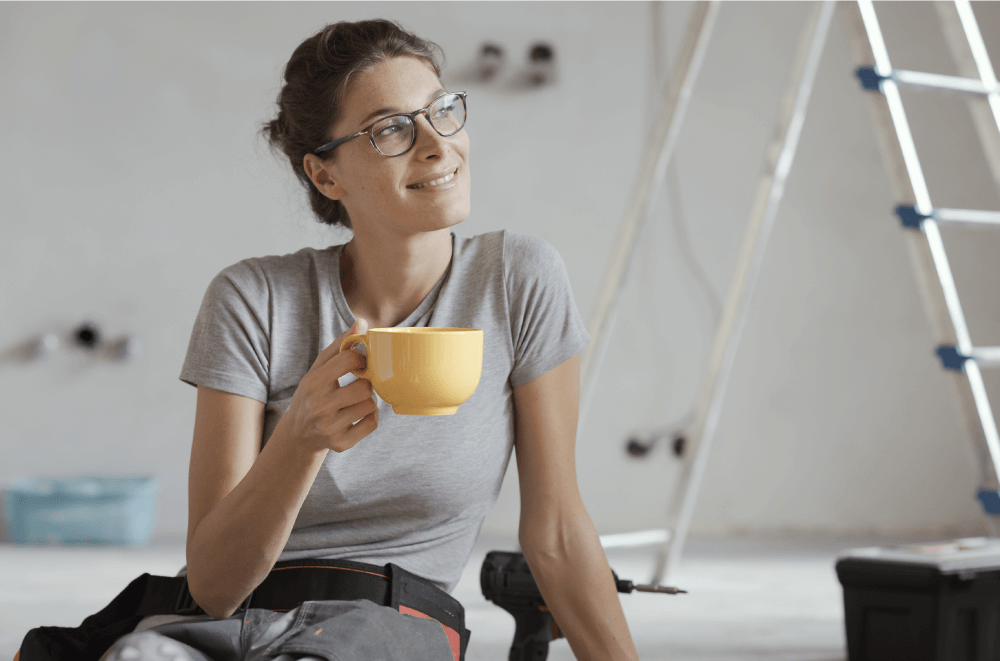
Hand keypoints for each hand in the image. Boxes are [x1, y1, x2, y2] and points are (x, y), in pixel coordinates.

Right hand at [281, 319, 378, 453]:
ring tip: (357, 400)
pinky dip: (371, 417)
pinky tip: (359, 414)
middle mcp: (319, 406)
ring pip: (370, 405)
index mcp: (313, 383)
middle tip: (359, 384)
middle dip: (366, 383)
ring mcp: (329, 428)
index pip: (348, 360)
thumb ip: (339, 345)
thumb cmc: (313, 393)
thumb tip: (361, 323)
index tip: (360, 362)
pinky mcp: (341, 443)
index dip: (361, 358)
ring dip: (369, 400)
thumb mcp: (318, 368)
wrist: (299, 434)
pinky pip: (372, 424)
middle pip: (364, 387)